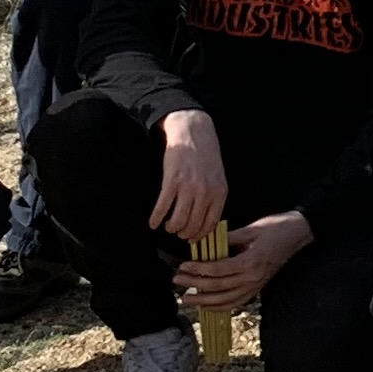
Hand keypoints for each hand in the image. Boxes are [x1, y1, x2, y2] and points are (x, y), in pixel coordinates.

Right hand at [151, 111, 229, 237]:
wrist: (194, 132)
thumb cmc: (205, 157)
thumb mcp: (218, 177)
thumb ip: (214, 198)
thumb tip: (205, 223)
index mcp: (219, 192)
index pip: (211, 224)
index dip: (199, 235)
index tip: (192, 239)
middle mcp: (205, 192)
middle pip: (193, 226)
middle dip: (183, 234)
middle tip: (177, 233)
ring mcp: (189, 187)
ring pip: (178, 221)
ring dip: (170, 228)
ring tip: (167, 226)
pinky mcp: (172, 181)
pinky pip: (162, 207)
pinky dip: (156, 219)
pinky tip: (153, 222)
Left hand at [176, 210, 314, 306]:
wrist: (299, 233)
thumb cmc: (276, 227)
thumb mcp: (251, 228)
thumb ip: (227, 239)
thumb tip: (204, 242)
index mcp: (250, 261)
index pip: (218, 270)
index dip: (199, 269)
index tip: (183, 266)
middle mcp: (252, 278)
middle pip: (218, 287)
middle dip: (195, 285)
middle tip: (177, 281)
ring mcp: (256, 285)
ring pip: (226, 300)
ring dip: (204, 301)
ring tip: (186, 299)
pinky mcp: (258, 287)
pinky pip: (236, 302)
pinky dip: (220, 306)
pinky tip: (207, 306)